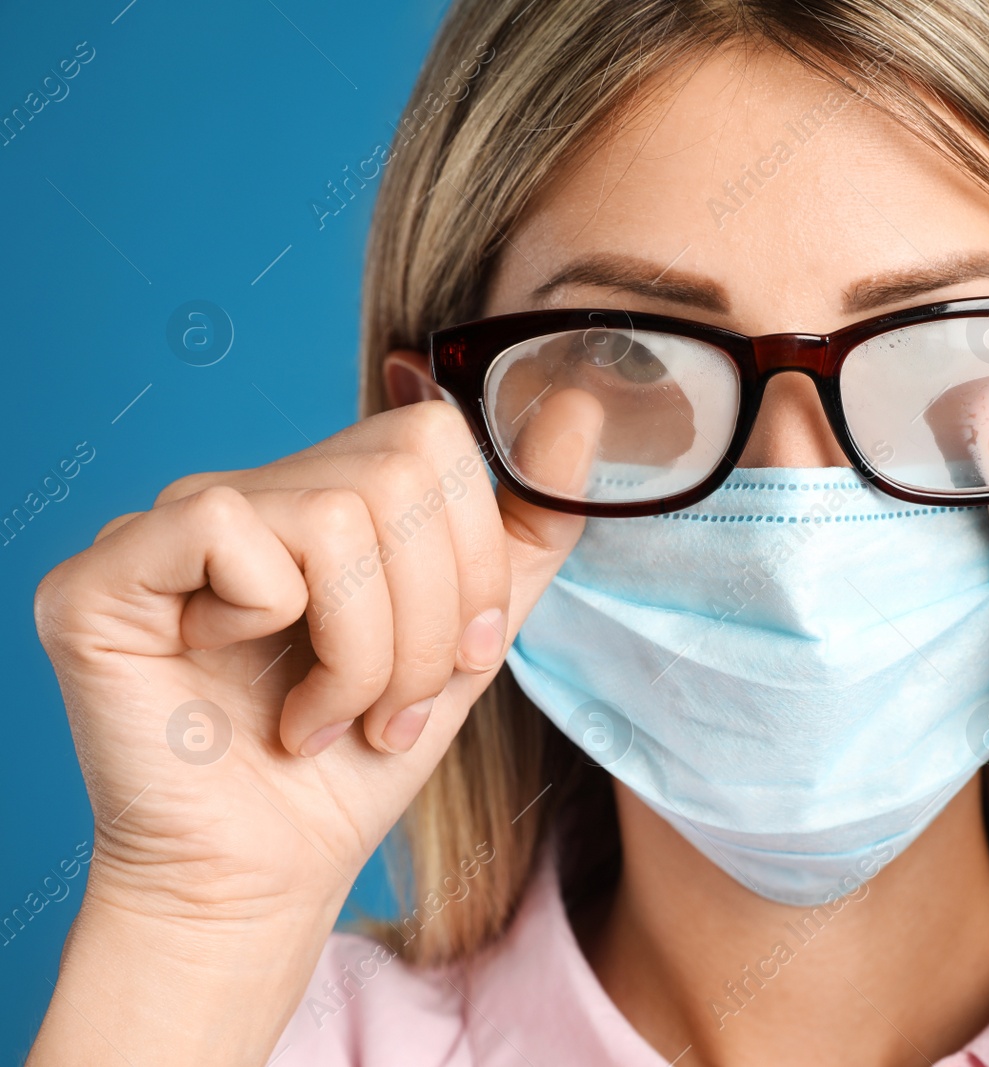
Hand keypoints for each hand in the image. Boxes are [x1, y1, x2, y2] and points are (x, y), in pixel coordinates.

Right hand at [34, 397, 595, 923]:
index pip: (437, 436)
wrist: (270, 872)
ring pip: (336, 517)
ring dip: (364, 653)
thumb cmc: (361, 758)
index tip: (459, 655)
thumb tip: (580, 407)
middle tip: (394, 710)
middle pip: (400, 474)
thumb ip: (527, 526)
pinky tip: (250, 693)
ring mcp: (168, 523)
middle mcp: (249, 492)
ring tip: (333, 719)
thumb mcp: (472, 635)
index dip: (474, 553)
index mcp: (329, 497)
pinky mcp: (105, 573)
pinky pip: (229, 529)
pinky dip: (270, 626)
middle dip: (428, 622)